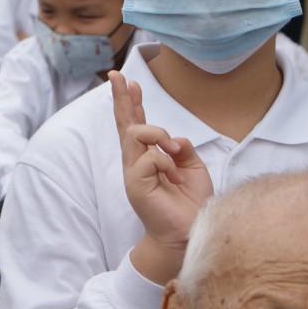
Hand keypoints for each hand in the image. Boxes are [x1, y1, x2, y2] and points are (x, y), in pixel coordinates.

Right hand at [110, 70, 211, 283]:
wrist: (188, 232)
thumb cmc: (190, 203)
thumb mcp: (192, 167)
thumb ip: (181, 148)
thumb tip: (172, 139)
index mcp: (149, 157)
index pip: (137, 124)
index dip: (133, 102)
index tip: (131, 81)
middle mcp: (137, 162)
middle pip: (125, 123)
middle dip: (121, 98)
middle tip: (115, 76)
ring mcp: (133, 172)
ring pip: (135, 133)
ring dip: (157, 133)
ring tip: (173, 151)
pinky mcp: (134, 184)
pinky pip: (150, 157)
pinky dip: (166, 161)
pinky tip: (173, 176)